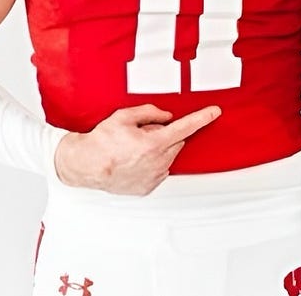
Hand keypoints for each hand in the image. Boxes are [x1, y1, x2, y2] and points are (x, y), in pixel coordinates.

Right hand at [53, 104, 220, 195]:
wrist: (86, 166)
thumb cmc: (101, 142)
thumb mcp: (124, 117)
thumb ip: (150, 112)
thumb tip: (166, 116)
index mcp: (153, 143)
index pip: (185, 127)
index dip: (202, 118)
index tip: (214, 112)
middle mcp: (157, 162)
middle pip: (176, 142)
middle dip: (165, 135)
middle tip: (143, 134)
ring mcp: (154, 177)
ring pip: (169, 157)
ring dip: (159, 150)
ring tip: (135, 149)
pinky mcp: (148, 187)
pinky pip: (160, 171)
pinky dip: (153, 164)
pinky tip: (135, 161)